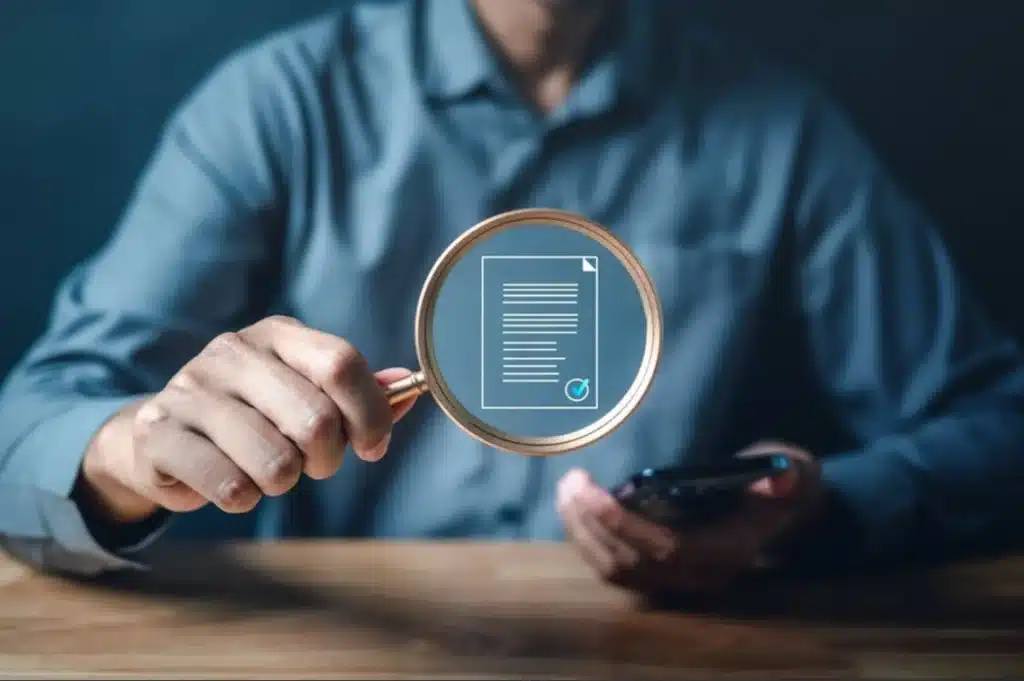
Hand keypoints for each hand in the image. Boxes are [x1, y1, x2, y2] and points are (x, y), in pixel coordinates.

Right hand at [80, 315, 419, 524]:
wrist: (160, 435)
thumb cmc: (252, 416)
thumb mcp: (305, 393)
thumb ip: (358, 392)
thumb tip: (410, 386)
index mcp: (277, 335)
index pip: (341, 364)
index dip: (370, 414)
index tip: (372, 446)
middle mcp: (232, 353)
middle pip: (316, 419)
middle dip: (327, 459)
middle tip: (312, 465)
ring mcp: (190, 390)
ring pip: (275, 462)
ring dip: (282, 483)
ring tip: (266, 472)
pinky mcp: (159, 433)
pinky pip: (230, 486)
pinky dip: (242, 497)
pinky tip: (230, 481)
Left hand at [557, 443, 825, 595]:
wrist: (780, 510)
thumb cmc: (779, 484)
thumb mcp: (791, 473)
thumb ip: (788, 476)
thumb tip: (781, 477)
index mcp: (727, 550)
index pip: (666, 548)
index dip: (624, 525)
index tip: (594, 492)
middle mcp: (699, 574)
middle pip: (630, 562)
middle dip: (592, 522)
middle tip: (570, 482)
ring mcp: (677, 580)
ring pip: (615, 570)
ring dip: (582, 532)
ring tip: (566, 491)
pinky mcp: (658, 576)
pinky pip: (613, 568)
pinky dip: (587, 541)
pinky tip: (574, 510)